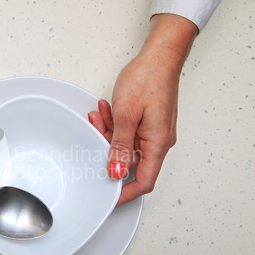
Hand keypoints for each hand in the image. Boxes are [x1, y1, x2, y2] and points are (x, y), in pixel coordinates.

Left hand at [88, 14, 197, 206]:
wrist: (160, 55)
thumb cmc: (149, 78)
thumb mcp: (127, 114)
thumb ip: (121, 146)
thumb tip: (117, 173)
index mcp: (158, 143)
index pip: (144, 181)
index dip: (125, 193)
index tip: (109, 199)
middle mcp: (158, 140)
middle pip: (130, 160)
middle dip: (108, 149)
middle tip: (94, 133)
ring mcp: (153, 131)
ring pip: (125, 144)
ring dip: (109, 132)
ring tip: (100, 115)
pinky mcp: (148, 121)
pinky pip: (128, 131)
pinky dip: (114, 124)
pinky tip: (106, 111)